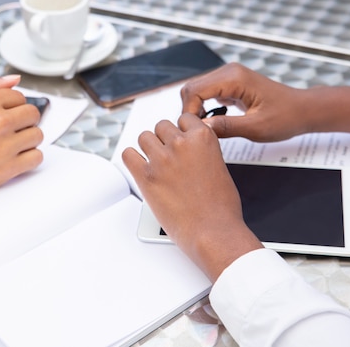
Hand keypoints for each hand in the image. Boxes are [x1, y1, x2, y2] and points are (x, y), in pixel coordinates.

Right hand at [0, 75, 43, 204]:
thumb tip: (15, 80)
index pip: (21, 97)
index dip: (13, 106)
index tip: (4, 115)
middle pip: (33, 114)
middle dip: (23, 120)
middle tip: (10, 129)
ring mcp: (5, 146)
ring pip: (37, 135)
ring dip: (27, 139)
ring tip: (11, 143)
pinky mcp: (8, 168)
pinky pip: (37, 157)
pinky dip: (30, 158)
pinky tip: (16, 156)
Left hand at [122, 113, 262, 281]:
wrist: (213, 231)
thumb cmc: (221, 206)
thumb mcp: (219, 165)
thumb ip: (202, 151)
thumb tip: (189, 149)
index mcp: (203, 138)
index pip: (183, 118)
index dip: (181, 130)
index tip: (180, 140)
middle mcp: (181, 144)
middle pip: (161, 126)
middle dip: (164, 139)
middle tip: (168, 156)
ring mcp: (162, 159)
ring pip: (144, 137)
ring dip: (148, 148)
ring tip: (155, 163)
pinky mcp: (146, 176)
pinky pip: (128, 155)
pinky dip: (132, 160)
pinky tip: (140, 168)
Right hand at [181, 63, 349, 140]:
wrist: (302, 110)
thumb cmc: (285, 117)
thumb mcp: (256, 128)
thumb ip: (226, 127)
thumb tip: (201, 128)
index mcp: (234, 78)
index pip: (194, 91)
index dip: (188, 112)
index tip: (192, 131)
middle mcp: (229, 72)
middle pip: (191, 88)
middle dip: (189, 111)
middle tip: (196, 132)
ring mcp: (229, 76)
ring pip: (196, 91)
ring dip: (196, 110)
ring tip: (205, 129)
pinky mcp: (230, 84)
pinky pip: (206, 93)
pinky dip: (204, 108)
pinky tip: (214, 122)